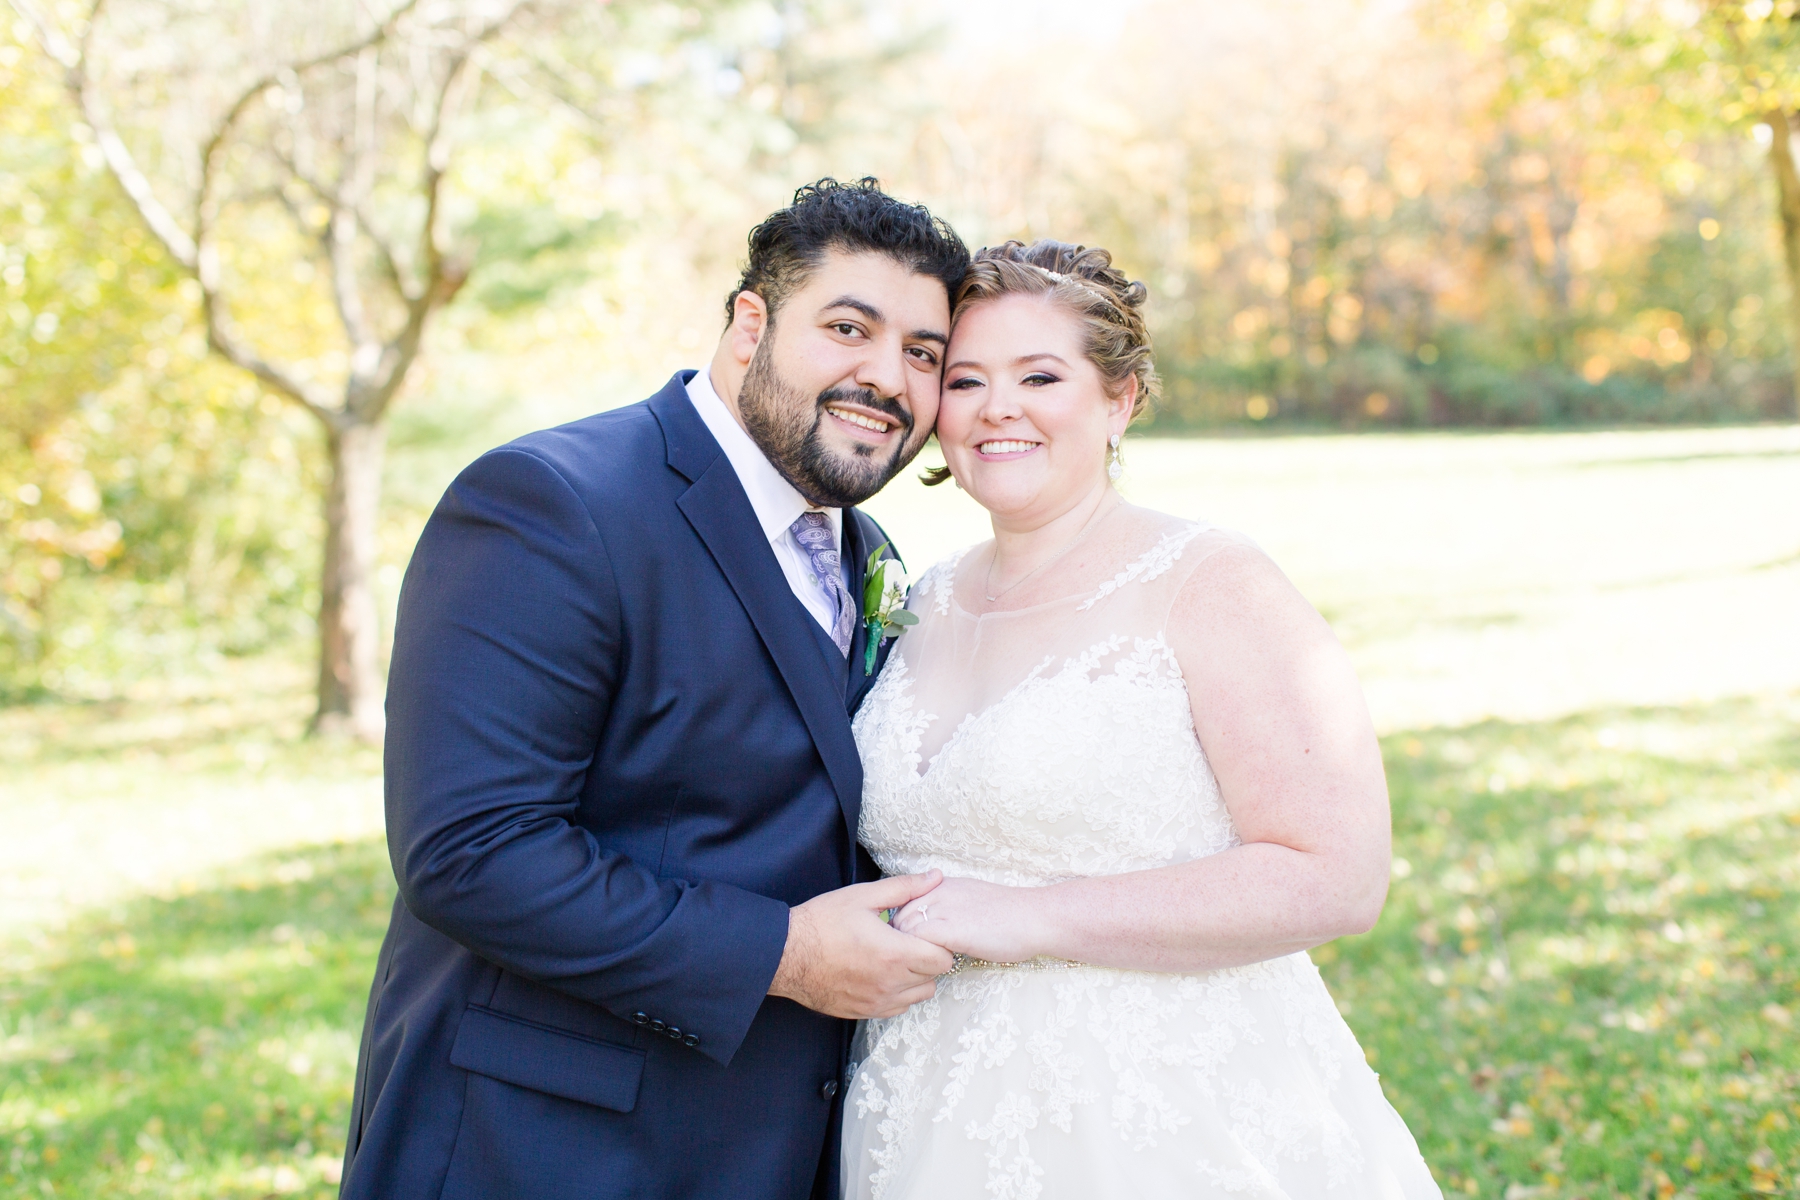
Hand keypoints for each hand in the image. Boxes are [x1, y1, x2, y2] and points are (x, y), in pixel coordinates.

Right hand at [768, 871, 954, 1018]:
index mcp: (894, 954)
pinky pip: (897, 1007)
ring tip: (895, 958)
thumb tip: (935, 877)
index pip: (943, 960)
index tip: (923, 932)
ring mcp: (877, 1002)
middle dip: (927, 958)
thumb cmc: (822, 922)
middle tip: (908, 941)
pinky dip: (898, 993)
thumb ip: (904, 888)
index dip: (938, 944)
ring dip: (915, 978)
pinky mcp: (864, 1012)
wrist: (786, 954)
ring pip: (918, 995)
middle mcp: (890, 984)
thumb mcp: (863, 896)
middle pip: (933, 977)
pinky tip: (882, 974)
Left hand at [892, 877, 1051, 963]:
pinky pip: (917, 946)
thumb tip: (929, 926)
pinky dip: (919, 959)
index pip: (900, 903)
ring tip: (919, 968)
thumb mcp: (970, 899)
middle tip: (907, 962)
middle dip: (896, 942)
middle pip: (896, 918)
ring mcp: (942, 910)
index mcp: (940, 885)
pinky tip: (933, 969)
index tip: (903, 944)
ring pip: (902, 932)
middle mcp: (936, 893)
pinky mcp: (950, 930)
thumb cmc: (1008, 914)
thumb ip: (946, 907)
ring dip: (905, 952)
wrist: (1035, 917)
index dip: (898, 927)